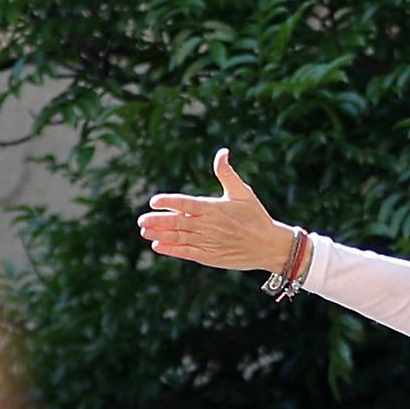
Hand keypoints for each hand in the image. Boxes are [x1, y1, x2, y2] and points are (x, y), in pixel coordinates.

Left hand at [135, 149, 297, 276]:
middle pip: (177, 221)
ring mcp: (207, 242)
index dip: (168, 202)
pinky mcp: (209, 256)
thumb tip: (222, 152)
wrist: (268, 246)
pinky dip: (171, 250)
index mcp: (213, 208)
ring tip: (145, 231)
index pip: (185, 203)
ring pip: (178, 237)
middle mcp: (208, 225)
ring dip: (160, 235)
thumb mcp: (243, 192)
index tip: (153, 201)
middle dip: (157, 221)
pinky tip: (158, 246)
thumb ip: (227, 173)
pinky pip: (186, 252)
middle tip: (141, 220)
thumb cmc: (256, 216)